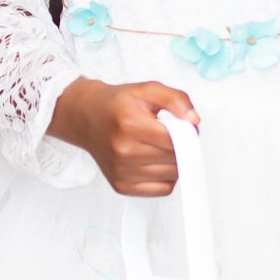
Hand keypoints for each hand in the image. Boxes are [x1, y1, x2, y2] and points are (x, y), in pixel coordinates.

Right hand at [53, 78, 197, 196]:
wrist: (86, 117)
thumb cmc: (117, 104)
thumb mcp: (148, 90)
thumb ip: (176, 99)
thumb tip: (194, 122)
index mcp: (130, 124)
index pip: (174, 140)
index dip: (187, 133)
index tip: (184, 127)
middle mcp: (123, 151)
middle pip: (175, 159)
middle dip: (181, 147)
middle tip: (169, 135)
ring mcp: (120, 171)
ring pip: (171, 176)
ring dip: (174, 162)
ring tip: (159, 147)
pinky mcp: (120, 186)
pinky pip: (162, 190)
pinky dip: (166, 178)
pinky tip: (155, 162)